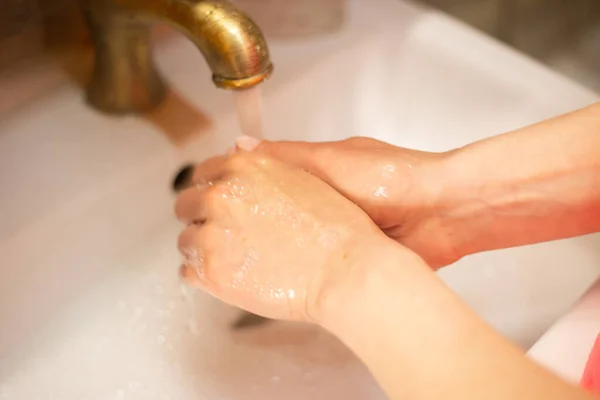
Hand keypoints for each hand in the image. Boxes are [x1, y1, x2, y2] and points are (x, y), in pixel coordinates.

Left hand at [174, 148, 389, 321]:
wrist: (344, 269)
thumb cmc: (335, 226)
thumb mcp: (303, 175)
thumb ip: (263, 162)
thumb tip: (236, 148)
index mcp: (240, 168)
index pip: (202, 174)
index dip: (211, 190)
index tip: (216, 202)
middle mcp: (219, 196)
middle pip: (186, 205)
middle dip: (201, 217)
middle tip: (223, 232)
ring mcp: (211, 235)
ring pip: (186, 240)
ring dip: (203, 247)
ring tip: (231, 257)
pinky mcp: (212, 272)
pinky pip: (188, 271)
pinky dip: (204, 274)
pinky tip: (227, 275)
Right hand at [240, 136, 458, 267]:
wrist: (442, 213)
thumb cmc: (392, 178)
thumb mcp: (330, 161)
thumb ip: (288, 157)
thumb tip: (241, 146)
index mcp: (323, 170)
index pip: (275, 176)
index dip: (249, 186)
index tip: (223, 196)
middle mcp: (331, 196)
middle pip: (286, 208)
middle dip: (264, 220)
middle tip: (232, 232)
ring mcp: (343, 224)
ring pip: (303, 234)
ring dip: (287, 243)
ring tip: (253, 254)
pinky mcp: (356, 249)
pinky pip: (323, 255)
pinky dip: (309, 260)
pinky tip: (288, 269)